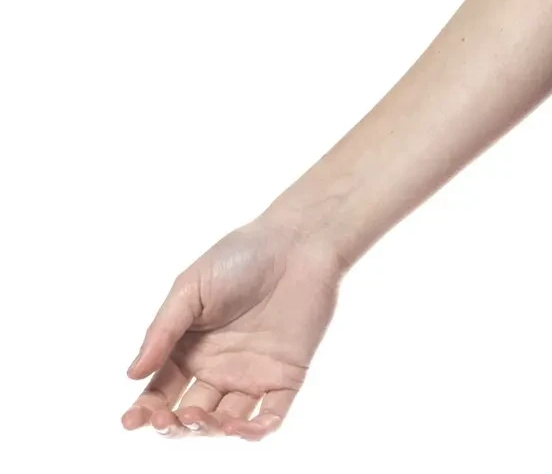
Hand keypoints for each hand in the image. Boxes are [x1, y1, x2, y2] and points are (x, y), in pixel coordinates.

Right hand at [120, 216, 342, 439]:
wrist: (299, 240)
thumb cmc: (241, 255)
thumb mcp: (191, 287)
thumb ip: (163, 330)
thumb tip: (133, 375)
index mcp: (189, 349)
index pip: (161, 392)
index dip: (145, 411)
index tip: (131, 421)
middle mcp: (218, 369)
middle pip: (188, 415)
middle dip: (173, 426)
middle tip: (167, 418)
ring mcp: (253, 374)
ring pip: (225, 422)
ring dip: (209, 431)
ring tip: (199, 417)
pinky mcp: (287, 375)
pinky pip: (271, 415)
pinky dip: (256, 432)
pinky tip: (241, 428)